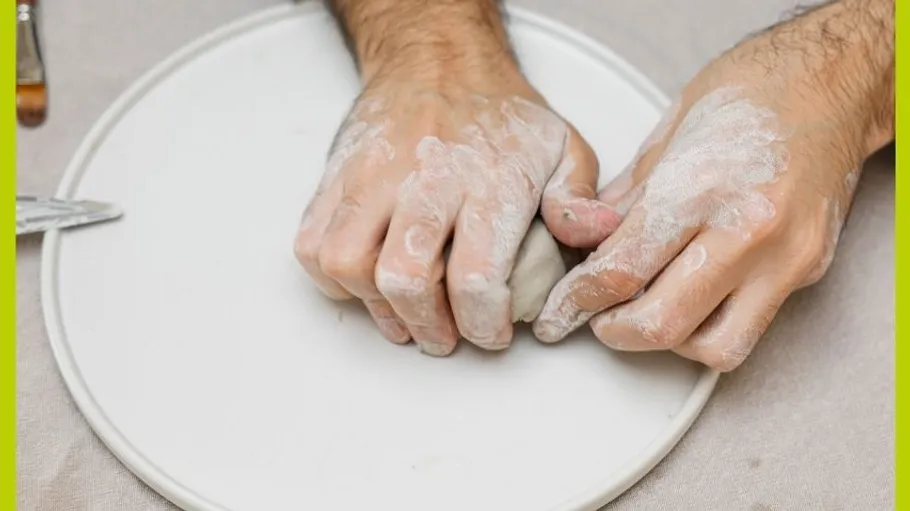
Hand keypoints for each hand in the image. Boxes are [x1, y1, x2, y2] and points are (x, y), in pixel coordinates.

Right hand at [295, 0, 619, 354]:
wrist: (436, 58)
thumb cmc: (499, 114)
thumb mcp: (563, 146)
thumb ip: (578, 196)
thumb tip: (594, 234)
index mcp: (486, 180)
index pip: (474, 276)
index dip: (482, 324)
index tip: (492, 334)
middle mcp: (423, 179)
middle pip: (406, 278)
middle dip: (427, 326)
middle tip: (445, 337)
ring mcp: (370, 176)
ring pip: (347, 264)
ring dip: (376, 307)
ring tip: (404, 316)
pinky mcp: (336, 177)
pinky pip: (312, 243)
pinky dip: (332, 279)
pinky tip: (367, 282)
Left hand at [533, 0, 893, 370]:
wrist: (833, 82)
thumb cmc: (751, 93)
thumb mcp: (665, 133)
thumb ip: (624, 200)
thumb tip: (586, 245)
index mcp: (701, 187)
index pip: (622, 270)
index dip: (579, 298)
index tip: (564, 305)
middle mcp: (748, 230)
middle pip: (662, 324)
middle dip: (614, 331)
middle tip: (595, 317)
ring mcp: (785, 258)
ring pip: (712, 347)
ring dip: (666, 341)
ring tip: (645, 309)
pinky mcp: (807, 271)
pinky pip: (749, 329)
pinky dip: (708, 328)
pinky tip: (689, 299)